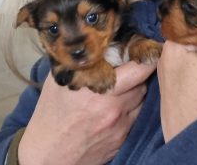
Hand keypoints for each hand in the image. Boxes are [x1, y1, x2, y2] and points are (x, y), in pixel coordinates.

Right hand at [17, 61, 155, 164]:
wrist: (48, 154)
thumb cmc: (51, 115)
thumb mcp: (60, 80)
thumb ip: (83, 62)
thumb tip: (101, 42)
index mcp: (98, 90)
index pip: (140, 69)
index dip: (147, 57)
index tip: (148, 49)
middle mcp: (113, 108)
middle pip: (143, 83)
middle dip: (138, 74)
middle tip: (128, 68)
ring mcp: (120, 126)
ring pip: (141, 100)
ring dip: (134, 92)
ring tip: (117, 90)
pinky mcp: (122, 139)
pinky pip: (135, 117)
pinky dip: (129, 110)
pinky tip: (113, 109)